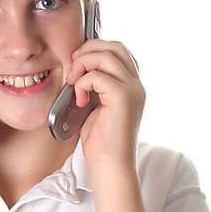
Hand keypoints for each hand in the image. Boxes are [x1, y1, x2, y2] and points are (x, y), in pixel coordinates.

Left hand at [65, 41, 144, 170]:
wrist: (110, 164)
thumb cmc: (101, 142)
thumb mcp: (97, 106)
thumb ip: (95, 85)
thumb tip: (79, 67)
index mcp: (132, 86)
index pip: (119, 51)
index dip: (97, 49)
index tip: (78, 62)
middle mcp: (136, 85)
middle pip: (115, 47)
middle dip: (89, 49)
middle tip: (73, 65)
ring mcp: (132, 90)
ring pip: (106, 56)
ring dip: (83, 65)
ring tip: (74, 83)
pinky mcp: (122, 97)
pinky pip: (97, 75)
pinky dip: (82, 84)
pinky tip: (80, 100)